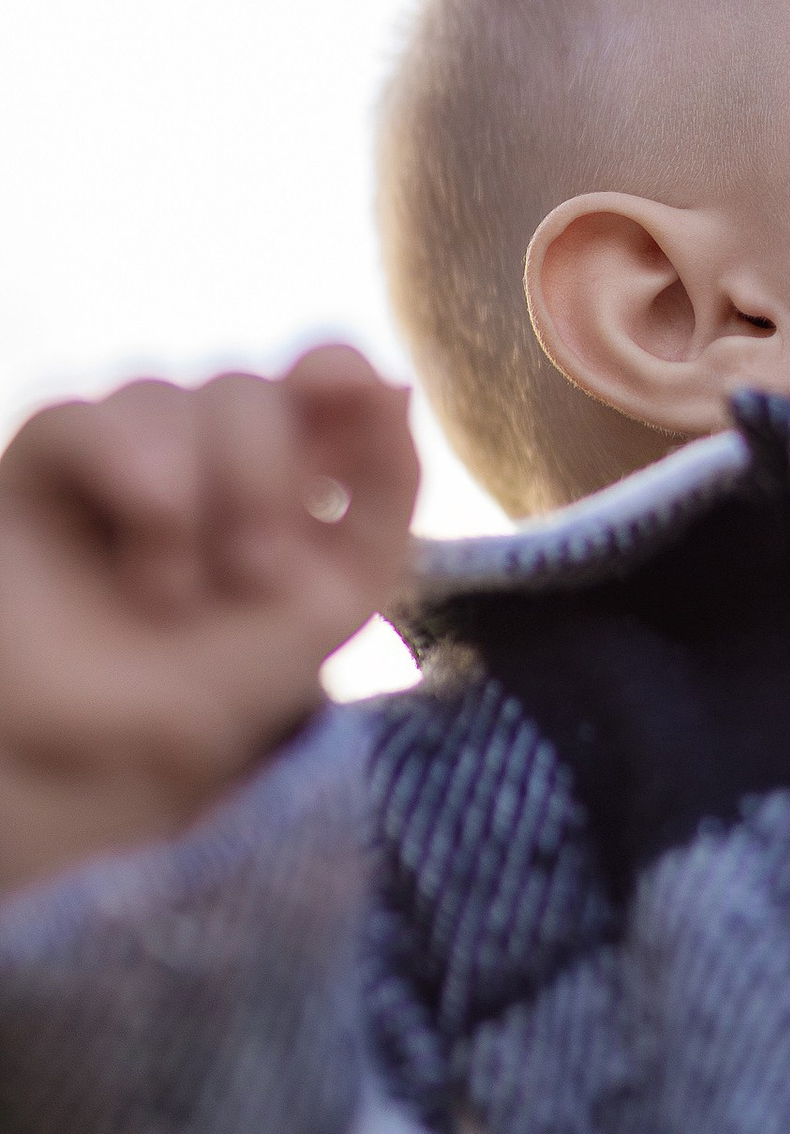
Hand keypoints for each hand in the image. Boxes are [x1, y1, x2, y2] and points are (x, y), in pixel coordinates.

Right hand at [0, 347, 418, 901]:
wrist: (90, 756)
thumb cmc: (218, 687)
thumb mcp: (330, 603)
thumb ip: (381, 494)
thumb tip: (397, 381)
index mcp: (293, 479)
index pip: (330, 378)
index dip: (343, 377)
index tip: (360, 399)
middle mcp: (211, 452)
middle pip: (253, 390)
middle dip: (264, 478)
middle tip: (254, 575)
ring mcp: (128, 450)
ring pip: (170, 395)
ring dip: (193, 492)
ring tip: (168, 595)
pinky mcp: (48, 462)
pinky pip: (84, 417)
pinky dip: (129, 472)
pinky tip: (144, 543)